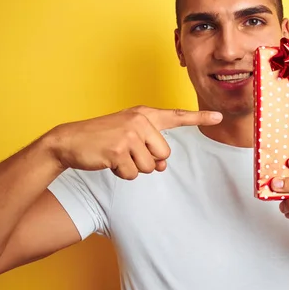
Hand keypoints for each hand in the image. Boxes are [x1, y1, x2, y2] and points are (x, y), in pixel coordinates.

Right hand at [47, 106, 222, 179]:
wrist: (69, 141)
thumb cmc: (102, 139)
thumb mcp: (129, 136)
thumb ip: (150, 146)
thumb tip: (163, 166)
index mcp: (144, 115)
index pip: (176, 116)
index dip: (199, 118)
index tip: (218, 116)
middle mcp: (140, 121)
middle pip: (164, 155)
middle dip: (148, 161)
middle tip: (127, 152)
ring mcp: (129, 134)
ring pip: (150, 167)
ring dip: (132, 168)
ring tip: (116, 155)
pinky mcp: (118, 150)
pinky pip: (132, 174)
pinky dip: (120, 174)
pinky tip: (108, 161)